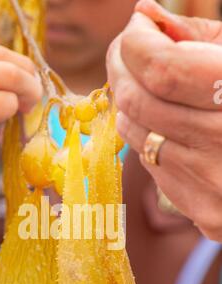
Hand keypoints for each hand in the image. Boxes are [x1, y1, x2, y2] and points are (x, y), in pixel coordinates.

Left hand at [107, 0, 221, 240]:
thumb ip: (199, 36)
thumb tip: (145, 15)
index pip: (163, 70)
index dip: (137, 45)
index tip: (134, 31)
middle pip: (140, 102)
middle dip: (121, 68)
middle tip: (125, 52)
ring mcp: (212, 185)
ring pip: (137, 134)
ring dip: (129, 101)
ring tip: (142, 84)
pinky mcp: (205, 213)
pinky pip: (152, 163)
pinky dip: (146, 135)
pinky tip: (163, 123)